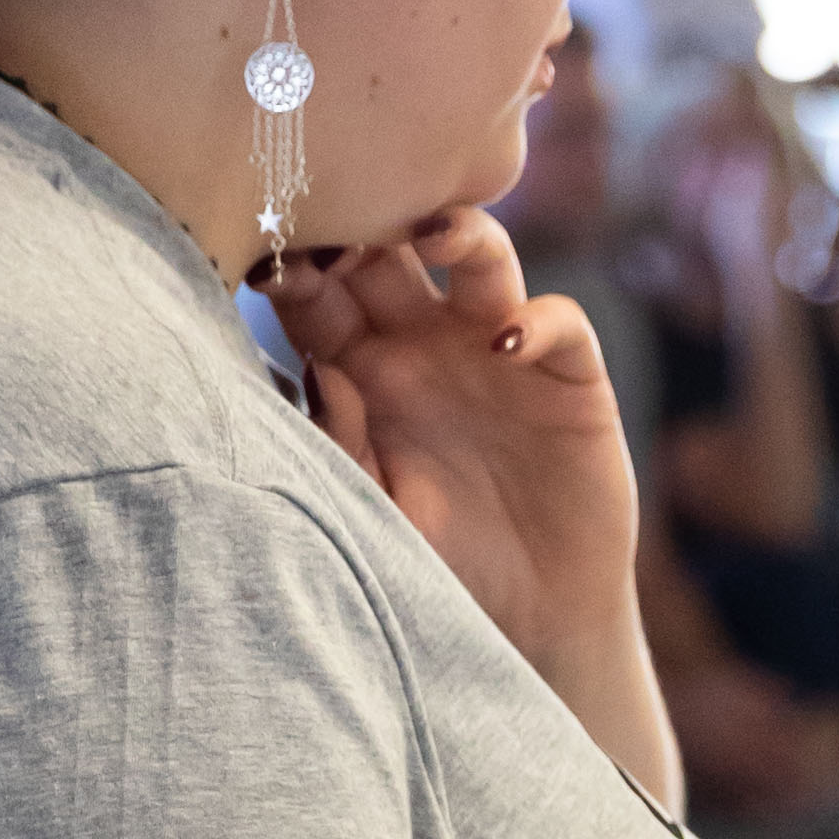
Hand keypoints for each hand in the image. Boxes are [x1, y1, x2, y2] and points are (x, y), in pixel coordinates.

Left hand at [268, 214, 640, 660]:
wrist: (535, 618)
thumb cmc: (441, 565)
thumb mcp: (373, 513)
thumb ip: (339, 445)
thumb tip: (320, 367)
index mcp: (361, 365)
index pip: (319, 292)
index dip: (296, 263)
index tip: (268, 255)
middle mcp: (426, 341)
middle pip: (389, 253)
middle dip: (368, 223)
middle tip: (346, 220)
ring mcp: (498, 348)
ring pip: (480, 256)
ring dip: (459, 232)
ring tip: (433, 234)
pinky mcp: (569, 376)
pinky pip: (559, 322)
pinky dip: (539, 321)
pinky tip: (508, 344)